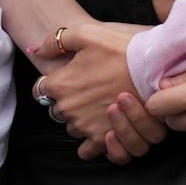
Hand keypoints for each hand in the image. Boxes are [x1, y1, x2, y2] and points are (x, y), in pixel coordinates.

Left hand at [32, 22, 166, 162]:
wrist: (152, 67)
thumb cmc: (120, 49)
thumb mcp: (87, 33)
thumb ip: (55, 41)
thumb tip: (33, 50)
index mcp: (60, 83)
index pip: (39, 90)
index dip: (51, 83)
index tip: (65, 79)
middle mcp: (69, 108)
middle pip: (55, 110)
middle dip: (67, 102)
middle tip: (87, 89)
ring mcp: (85, 126)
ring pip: (72, 128)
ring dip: (81, 120)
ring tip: (99, 105)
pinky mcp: (103, 139)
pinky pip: (87, 151)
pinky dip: (91, 143)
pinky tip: (100, 129)